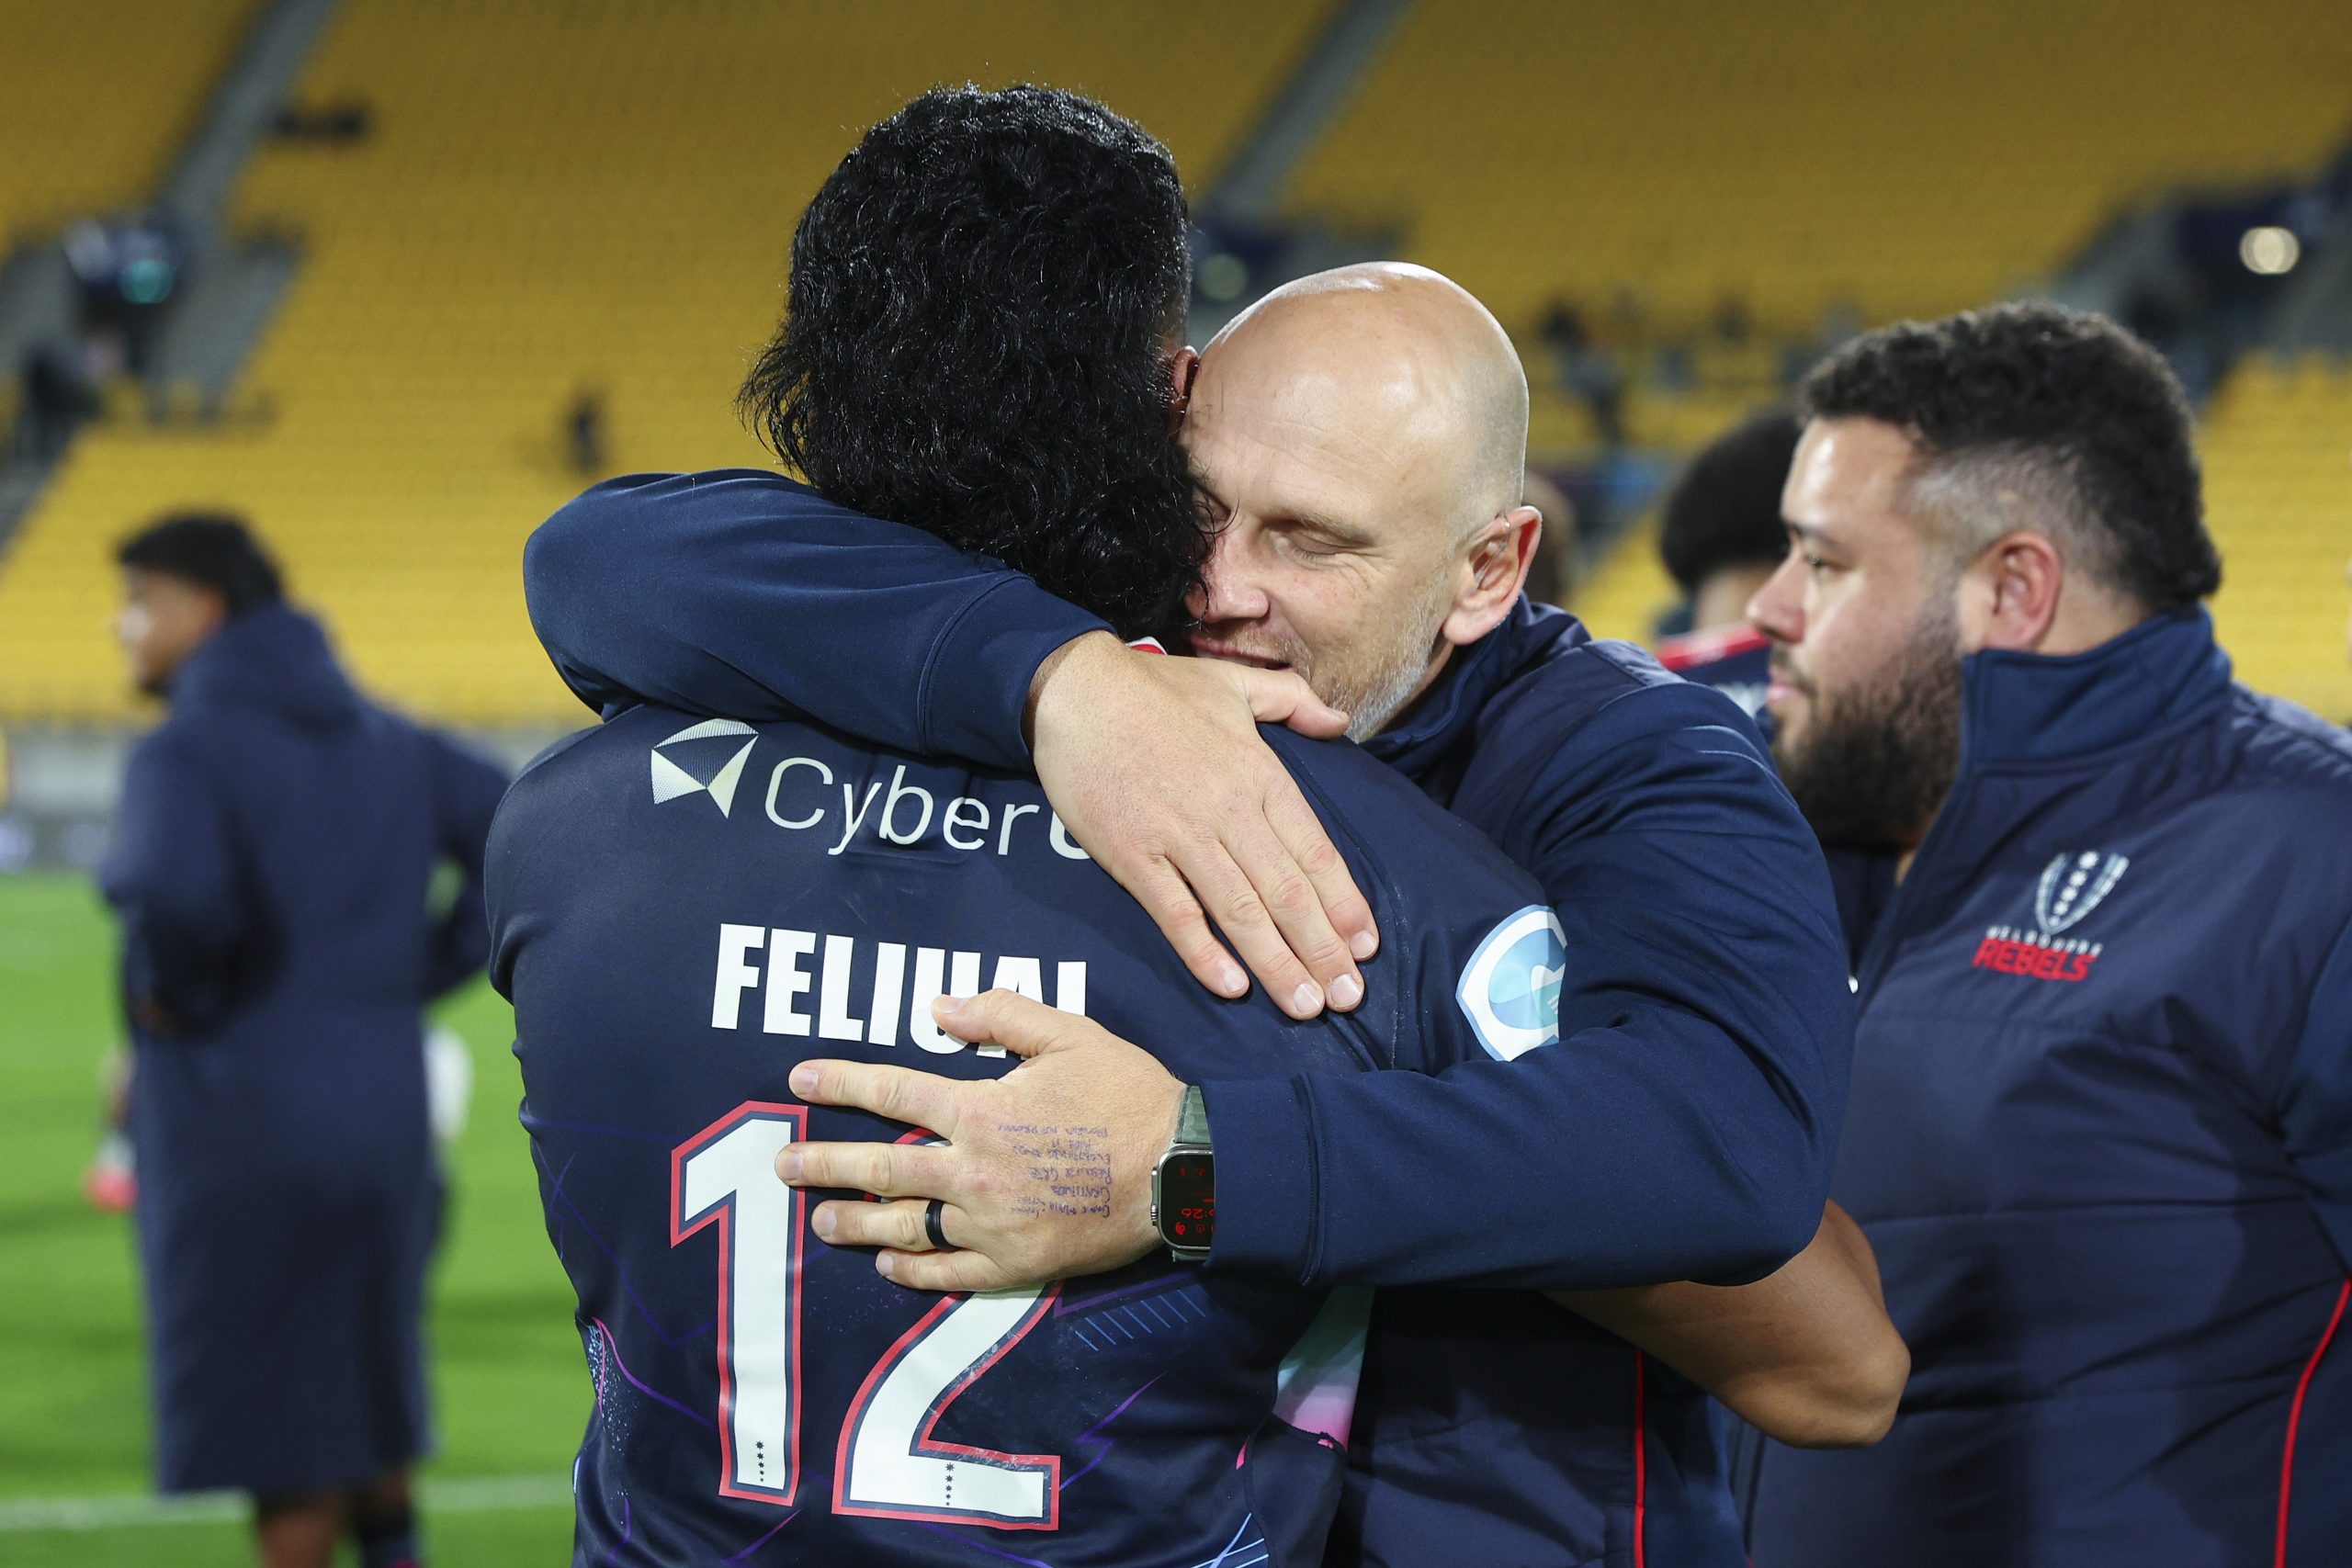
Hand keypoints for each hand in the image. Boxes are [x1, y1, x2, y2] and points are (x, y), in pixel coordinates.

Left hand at [775, 991, 1182, 1290]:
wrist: (1184, 1169)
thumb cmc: (1127, 1094)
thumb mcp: (1069, 1033)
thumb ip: (1000, 1016)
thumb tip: (937, 1011)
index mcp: (982, 1110)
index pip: (893, 1092)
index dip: (841, 1084)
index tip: (800, 1081)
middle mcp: (975, 1171)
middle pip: (881, 1169)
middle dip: (823, 1165)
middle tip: (782, 1164)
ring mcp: (992, 1224)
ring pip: (904, 1226)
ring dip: (854, 1222)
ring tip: (819, 1221)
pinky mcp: (1015, 1262)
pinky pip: (949, 1273)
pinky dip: (912, 1271)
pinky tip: (886, 1264)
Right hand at [1026, 631, 1377, 1019]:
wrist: (1074, 691)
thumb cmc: (1155, 690)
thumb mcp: (1234, 684)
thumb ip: (1292, 701)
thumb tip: (1340, 718)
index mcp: (1260, 775)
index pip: (1315, 853)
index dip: (1345, 904)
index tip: (1367, 947)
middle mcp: (1229, 811)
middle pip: (1287, 893)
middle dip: (1322, 949)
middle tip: (1348, 996)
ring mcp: (1180, 837)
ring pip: (1240, 911)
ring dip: (1277, 964)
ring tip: (1306, 1006)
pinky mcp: (1133, 857)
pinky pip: (1175, 913)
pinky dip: (1204, 952)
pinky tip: (1232, 987)